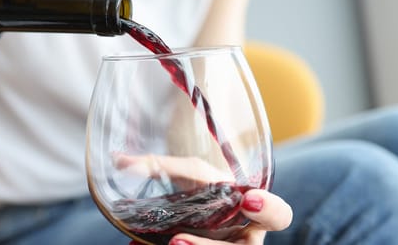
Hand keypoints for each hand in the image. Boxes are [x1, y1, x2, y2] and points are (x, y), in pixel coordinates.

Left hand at [117, 154, 291, 244]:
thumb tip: (118, 160)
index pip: (278, 216)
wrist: (198, 206)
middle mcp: (244, 240)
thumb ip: (160, 166)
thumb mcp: (188, 172)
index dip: (269, 211)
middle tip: (177, 241)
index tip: (248, 200)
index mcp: (253, 214)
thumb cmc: (202, 187)